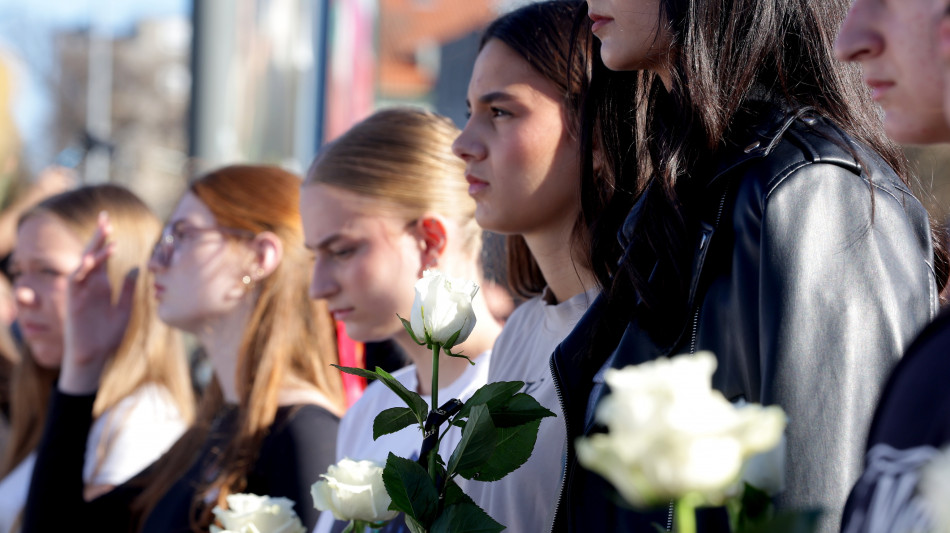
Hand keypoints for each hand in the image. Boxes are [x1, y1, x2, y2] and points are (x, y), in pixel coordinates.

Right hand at [59, 212, 136, 394]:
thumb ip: (127, 289)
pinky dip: (85, 266)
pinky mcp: (74, 300)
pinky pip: (76, 278)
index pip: (103, 258)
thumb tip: (136, 267)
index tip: (113, 225)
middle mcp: (90, 285)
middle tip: (106, 217)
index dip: (107, 241)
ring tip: (106, 232)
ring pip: (84, 263)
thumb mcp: (124, 309)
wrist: (94, 357)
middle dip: (98, 236)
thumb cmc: (107, 337)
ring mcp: (80, 291)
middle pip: (92, 254)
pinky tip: (96, 256)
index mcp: (102, 286)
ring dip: (93, 247)